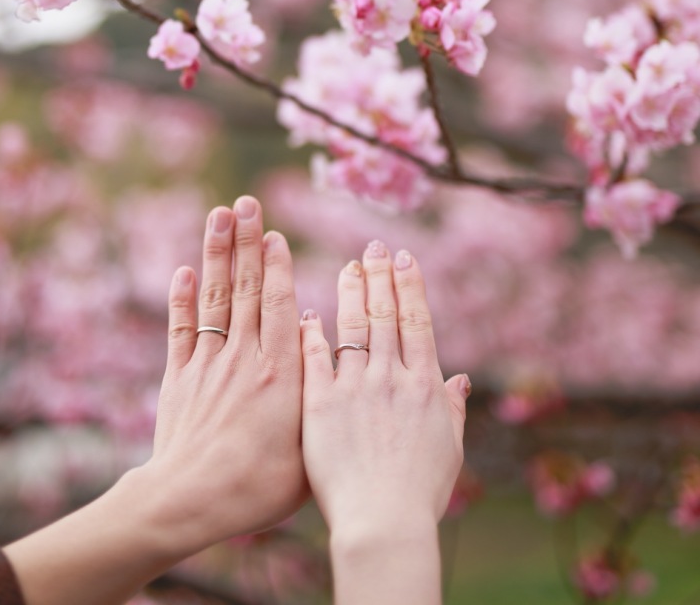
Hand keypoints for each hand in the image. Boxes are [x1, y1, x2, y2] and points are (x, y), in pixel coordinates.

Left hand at [4, 197, 307, 604]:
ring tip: (218, 215)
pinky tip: (182, 271)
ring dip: (214, 254)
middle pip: (244, 288)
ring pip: (213, 299)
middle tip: (245, 202)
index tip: (274, 232)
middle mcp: (242, 359)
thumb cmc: (258, 487)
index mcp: (279, 373)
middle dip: (245, 242)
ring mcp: (207, 365)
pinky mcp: (179, 379)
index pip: (277, 304)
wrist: (189, 504)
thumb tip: (322, 344)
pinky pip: (180, 331)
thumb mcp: (308, 446)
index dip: (275, 264)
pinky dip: (180, 300)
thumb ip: (318, 393)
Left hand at [300, 240, 468, 543]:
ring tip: (350, 267)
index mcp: (423, 385)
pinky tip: (309, 312)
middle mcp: (390, 377)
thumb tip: (461, 378)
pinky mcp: (320, 403)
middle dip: (380, 276)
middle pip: (384, 314)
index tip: (404, 258)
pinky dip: (313, 331)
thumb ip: (452, 408)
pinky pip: (315, 356)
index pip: (417, 321)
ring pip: (351, 325)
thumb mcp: (449, 449)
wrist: (383, 522)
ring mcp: (354, 387)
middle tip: (374, 248)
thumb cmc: (419, 495)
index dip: (410, 286)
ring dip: (351, 291)